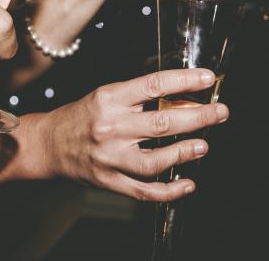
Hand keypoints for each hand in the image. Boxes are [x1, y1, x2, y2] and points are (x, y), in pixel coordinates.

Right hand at [34, 69, 229, 200]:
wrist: (48, 143)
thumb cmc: (84, 115)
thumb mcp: (109, 95)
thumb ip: (142, 97)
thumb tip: (185, 97)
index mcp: (111, 98)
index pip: (154, 85)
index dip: (185, 81)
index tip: (208, 78)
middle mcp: (110, 126)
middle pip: (162, 123)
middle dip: (198, 117)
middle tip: (220, 112)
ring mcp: (109, 157)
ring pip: (154, 160)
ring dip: (184, 153)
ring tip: (204, 145)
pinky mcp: (108, 180)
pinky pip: (144, 190)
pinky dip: (169, 191)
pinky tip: (188, 184)